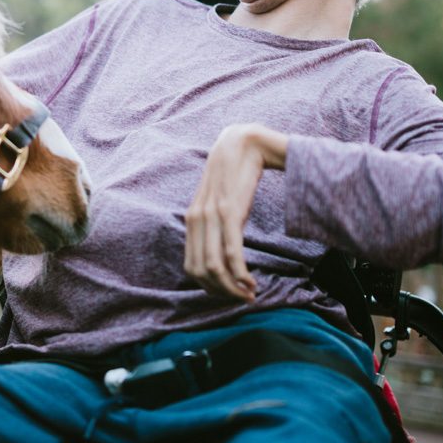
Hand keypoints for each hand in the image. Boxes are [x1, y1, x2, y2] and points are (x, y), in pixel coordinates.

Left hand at [184, 123, 287, 301]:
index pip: (191, 267)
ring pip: (214, 267)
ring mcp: (211, 216)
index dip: (209, 288)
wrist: (245, 143)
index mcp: (192, 220)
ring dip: (232, 288)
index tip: (230, 294)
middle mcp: (196, 219)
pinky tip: (251, 281)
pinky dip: (240, 274)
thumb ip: (217, 224)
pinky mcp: (229, 211)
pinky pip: (231, 253)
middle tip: (243, 300)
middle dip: (221, 293)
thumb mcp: (221, 202)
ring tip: (249, 294)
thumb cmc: (235, 175)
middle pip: (200, 272)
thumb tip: (224, 253)